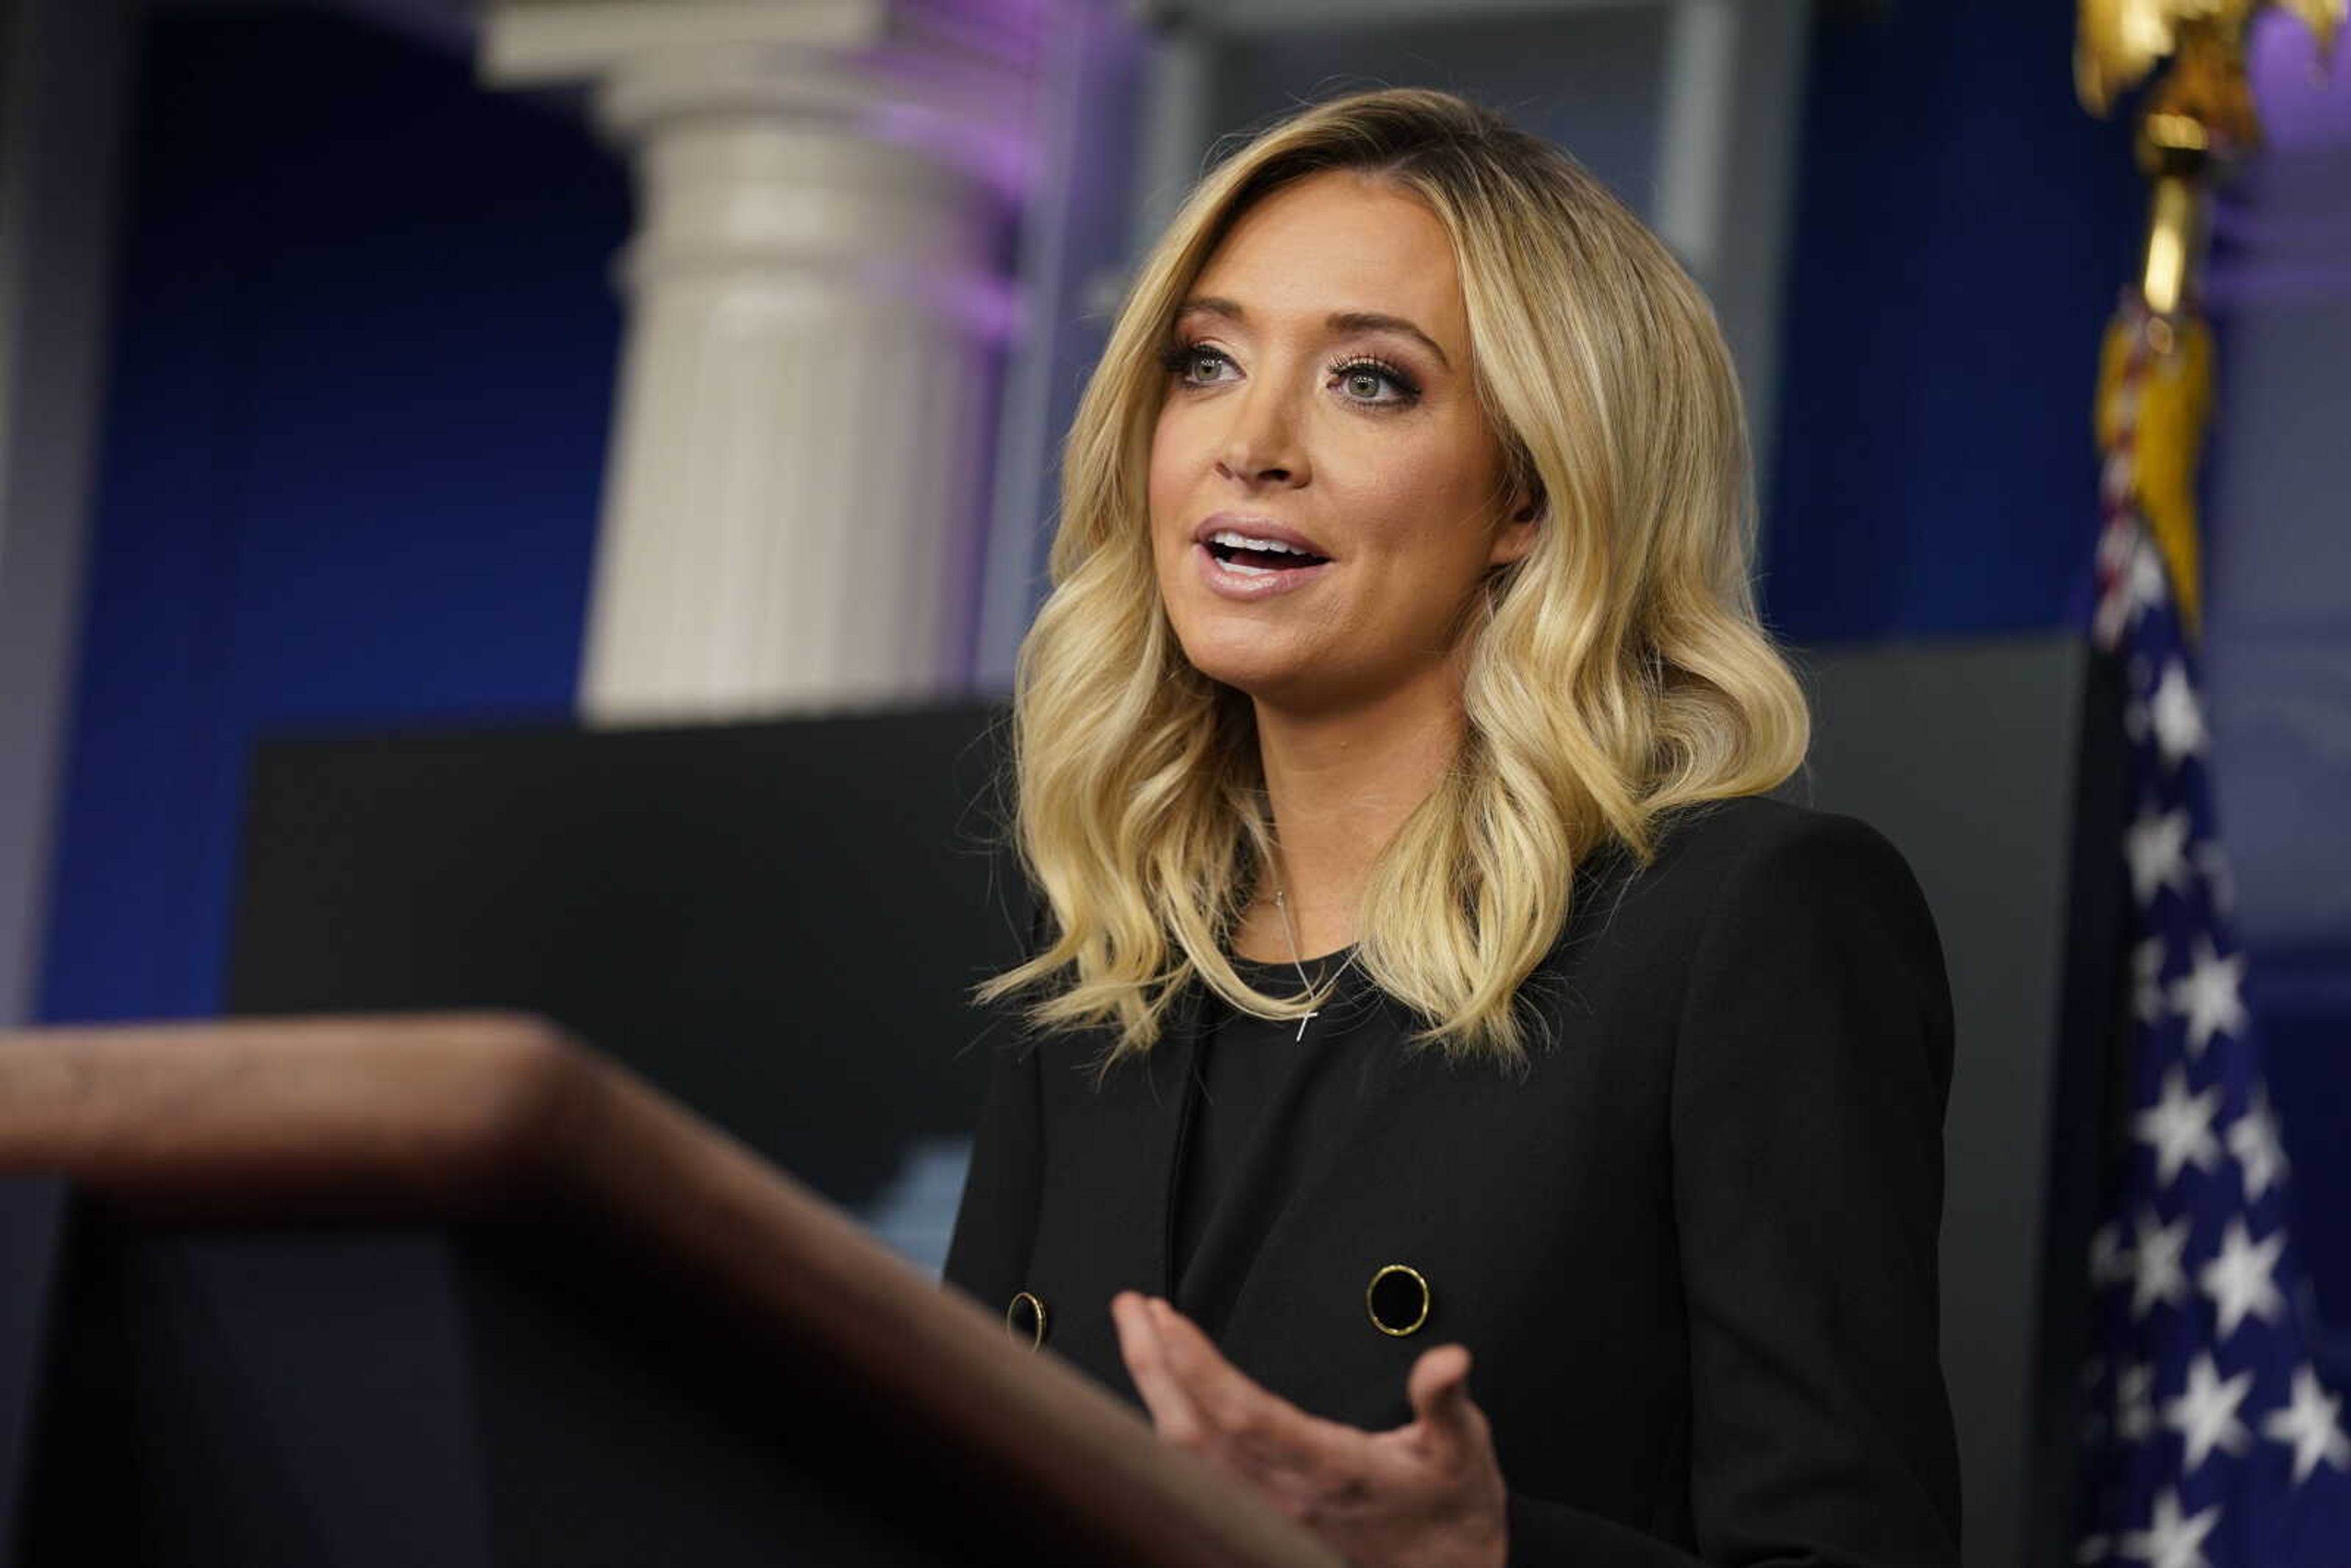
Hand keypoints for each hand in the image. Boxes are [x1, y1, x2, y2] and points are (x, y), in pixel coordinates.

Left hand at [1110, 1291, 1507, 1567]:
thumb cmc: (1450, 1507)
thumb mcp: (1464, 1450)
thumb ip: (1446, 1401)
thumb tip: (1450, 1359)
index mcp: (1333, 1469)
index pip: (1245, 1417)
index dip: (1198, 1370)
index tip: (1166, 1321)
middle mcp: (1288, 1494)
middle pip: (1195, 1431)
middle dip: (1155, 1364)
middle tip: (1132, 1306)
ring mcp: (1267, 1509)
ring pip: (1185, 1454)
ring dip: (1154, 1389)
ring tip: (1139, 1331)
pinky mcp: (1260, 1516)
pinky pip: (1195, 1472)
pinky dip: (1167, 1423)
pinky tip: (1161, 1389)